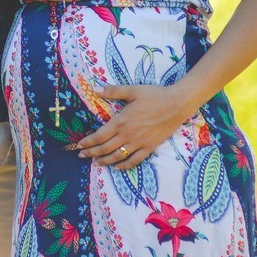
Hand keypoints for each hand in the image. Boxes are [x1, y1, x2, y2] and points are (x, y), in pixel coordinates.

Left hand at [76, 84, 193, 169]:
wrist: (177, 104)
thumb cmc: (154, 95)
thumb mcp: (132, 90)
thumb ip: (113, 91)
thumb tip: (94, 89)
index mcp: (121, 121)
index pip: (99, 136)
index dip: (88, 142)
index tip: (79, 145)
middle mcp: (127, 135)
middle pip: (105, 148)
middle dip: (92, 153)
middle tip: (82, 156)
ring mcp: (138, 143)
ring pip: (117, 156)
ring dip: (105, 161)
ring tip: (96, 163)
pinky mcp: (149, 147)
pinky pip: (134, 160)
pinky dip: (124, 166)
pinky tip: (117, 167)